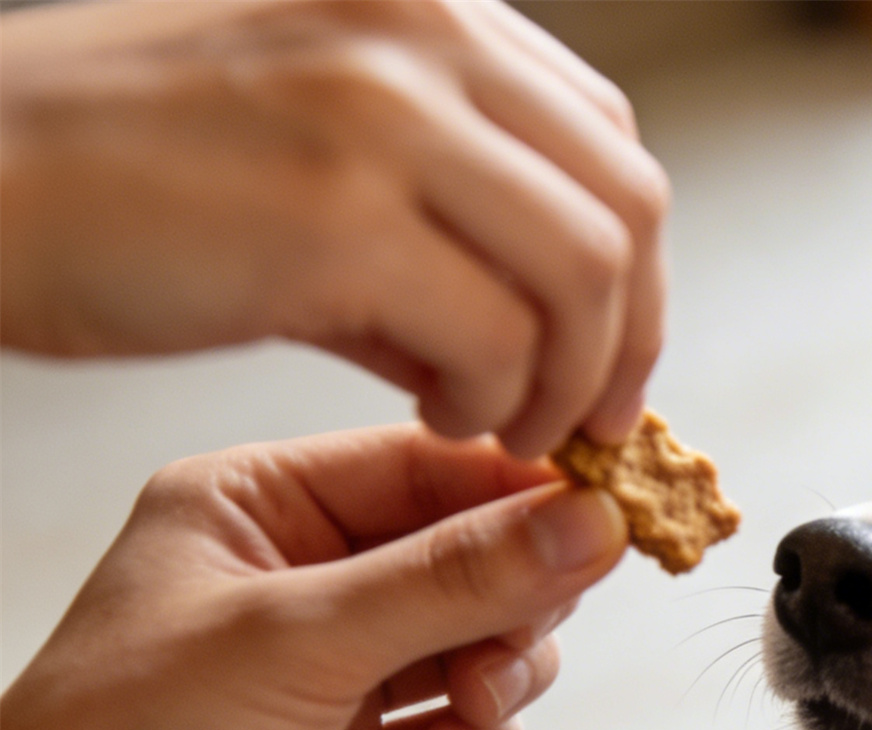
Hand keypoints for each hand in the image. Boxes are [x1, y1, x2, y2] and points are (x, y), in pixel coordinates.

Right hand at [0, 0, 667, 456]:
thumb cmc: (120, 163)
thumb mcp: (310, 134)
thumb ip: (440, 200)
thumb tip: (542, 324)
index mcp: (427, 3)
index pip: (609, 138)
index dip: (632, 262)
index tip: (611, 345)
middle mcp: (420, 36)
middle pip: (626, 206)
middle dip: (628, 335)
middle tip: (592, 415)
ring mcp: (382, 116)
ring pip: (583, 277)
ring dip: (568, 381)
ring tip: (505, 425)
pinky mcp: (336, 217)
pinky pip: (497, 338)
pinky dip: (495, 402)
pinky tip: (443, 416)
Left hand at [0, 426, 627, 729]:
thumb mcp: (300, 637)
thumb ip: (456, 578)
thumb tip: (589, 522)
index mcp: (264, 503)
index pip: (432, 464)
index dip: (527, 485)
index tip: (614, 507)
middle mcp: (308, 576)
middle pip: (474, 552)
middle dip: (517, 594)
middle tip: (528, 630)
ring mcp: (337, 669)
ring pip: (484, 640)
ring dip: (503, 673)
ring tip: (475, 706)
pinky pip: (465, 725)